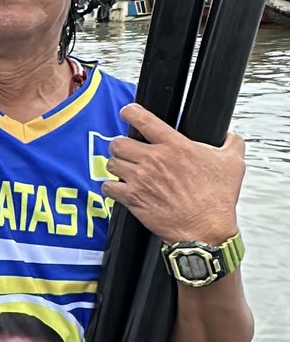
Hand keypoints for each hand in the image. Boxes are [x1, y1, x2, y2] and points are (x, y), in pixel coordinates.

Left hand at [105, 104, 244, 244]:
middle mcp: (154, 160)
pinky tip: (119, 188)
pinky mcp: (133, 199)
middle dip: (121, 144)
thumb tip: (229, 136)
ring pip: (111, 162)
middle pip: (119, 141)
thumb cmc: (217, 199)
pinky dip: (111, 187)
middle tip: (127, 149)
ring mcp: (141, 180)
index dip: (131, 112)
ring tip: (124, 169)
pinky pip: (109, 187)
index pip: (144, 119)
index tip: (128, 112)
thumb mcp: (233, 163)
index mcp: (176, 146)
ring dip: (116, 165)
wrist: (205, 229)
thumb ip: (231, 143)